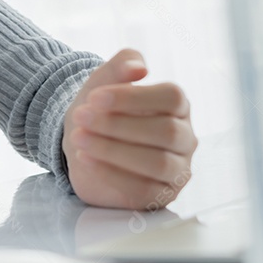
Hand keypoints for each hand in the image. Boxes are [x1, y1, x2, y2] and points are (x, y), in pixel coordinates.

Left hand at [62, 49, 196, 209]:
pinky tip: (85, 160)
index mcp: (178, 106)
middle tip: (80, 117)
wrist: (82, 144)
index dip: (133, 98)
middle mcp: (184, 138)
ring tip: (78, 139)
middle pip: (165, 131)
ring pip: (156, 163)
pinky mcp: (159, 195)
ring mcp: (176, 169)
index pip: (172, 98)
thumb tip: (139, 67)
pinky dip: (111, 174)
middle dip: (117, 124)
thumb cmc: (101, 110)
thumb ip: (121, 66)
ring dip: (113, 150)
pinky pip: (143, 190)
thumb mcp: (104, 82)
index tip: (95, 97)